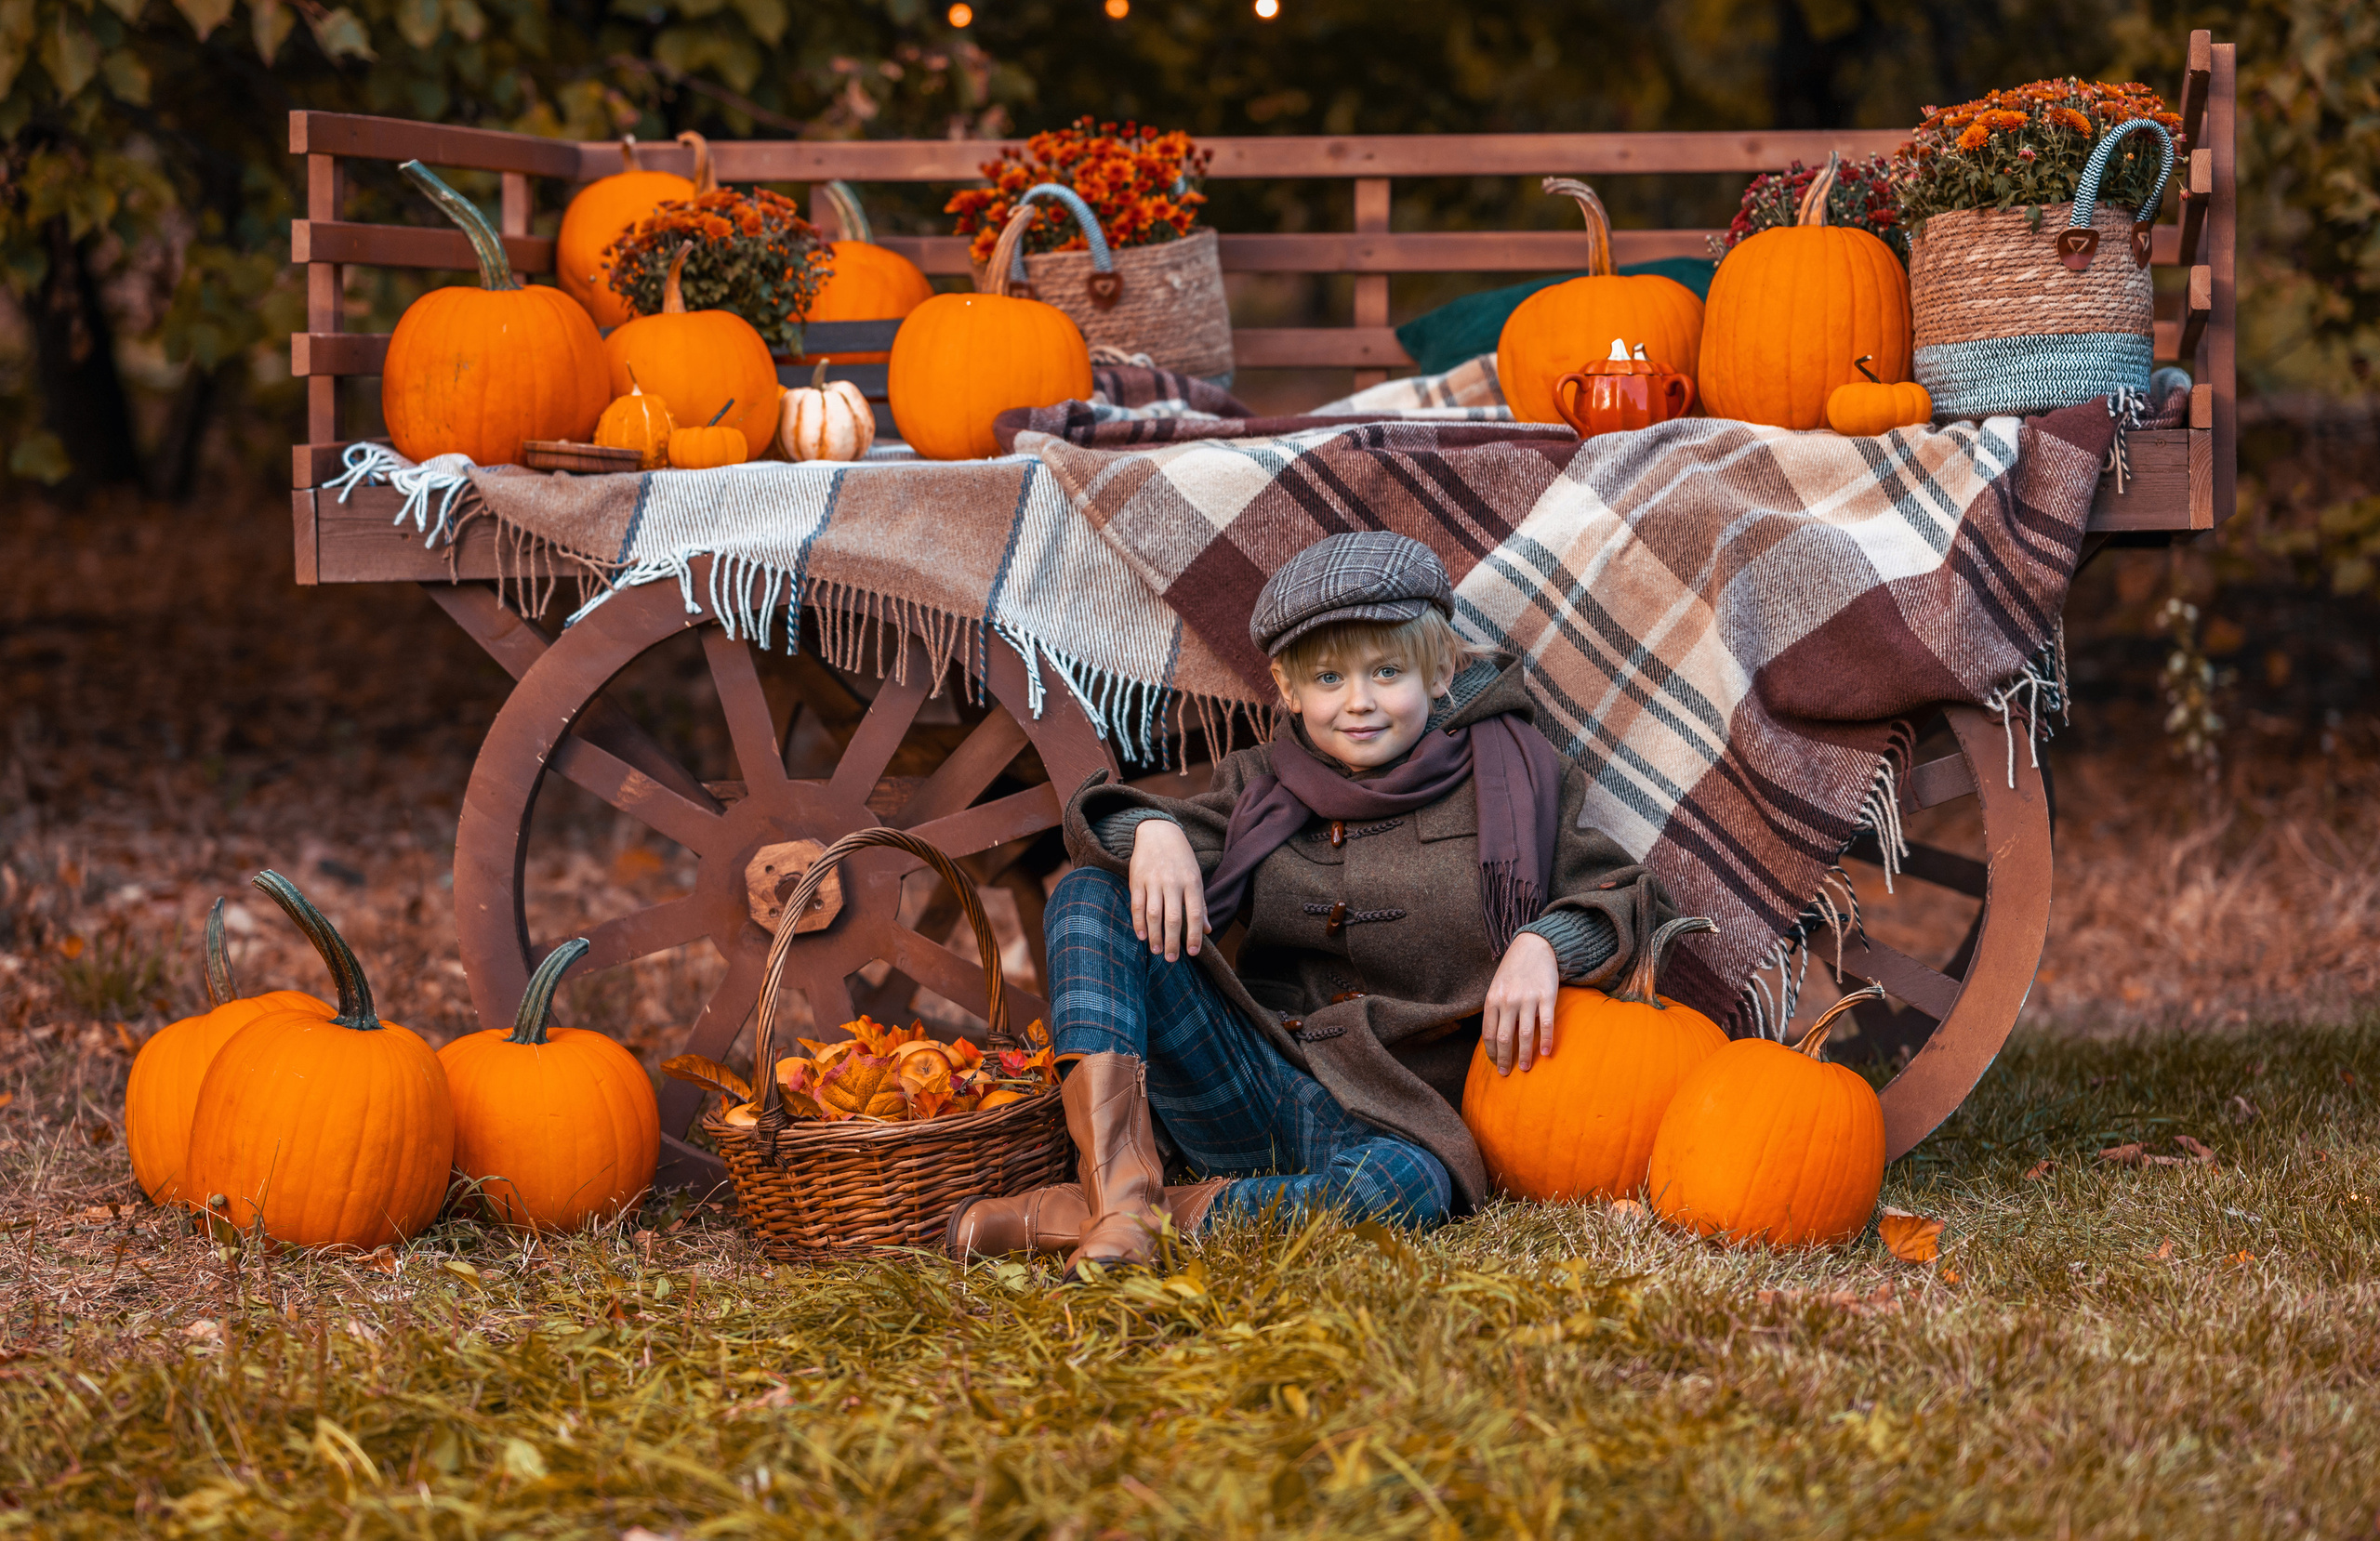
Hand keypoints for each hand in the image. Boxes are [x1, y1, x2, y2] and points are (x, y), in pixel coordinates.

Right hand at [1128, 819, 1207, 961]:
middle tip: (1171, 958)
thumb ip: (1200, 904)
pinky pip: (1137, 905)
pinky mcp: (1137, 879)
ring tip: (1156, 951)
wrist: (1158, 832)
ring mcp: (1153, 881)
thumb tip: (1207, 930)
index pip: (1194, 913)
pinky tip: (1142, 935)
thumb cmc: (1181, 859)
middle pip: (1172, 918)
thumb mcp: (1196, 877)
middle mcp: (1173, 882)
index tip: (1193, 953)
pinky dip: (1138, 922)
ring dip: (1154, 935)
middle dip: (1172, 941)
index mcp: (1191, 882)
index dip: (1194, 935)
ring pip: (1153, 914)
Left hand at [1484, 931, 1559, 1074]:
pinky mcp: (1546, 995)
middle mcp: (1508, 1000)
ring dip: (1524, 1054)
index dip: (1491, 1052)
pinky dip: (1546, 1040)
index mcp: (1492, 999)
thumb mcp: (1497, 987)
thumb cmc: (1513, 971)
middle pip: (1504, 1038)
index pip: (1488, 1034)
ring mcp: (1527, 998)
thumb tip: (1493, 1039)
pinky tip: (1546, 1053)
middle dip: (1504, 1059)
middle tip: (1506, 1073)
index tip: (1495, 1064)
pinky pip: (1545, 1023)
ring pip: (1524, 1034)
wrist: (1534, 946)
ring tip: (1524, 1068)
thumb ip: (1495, 1009)